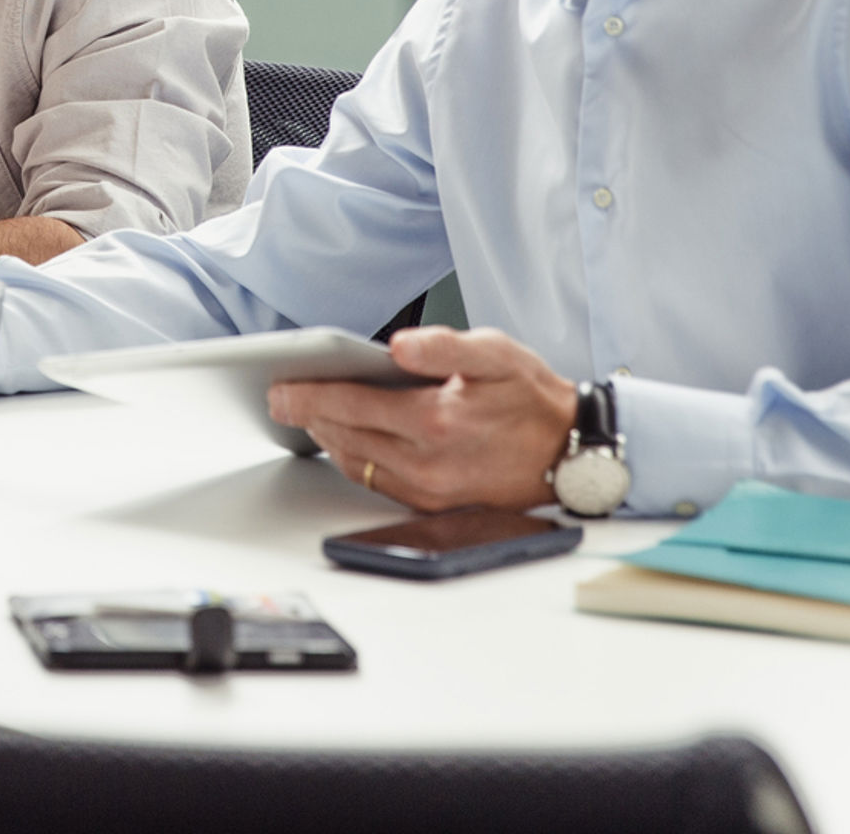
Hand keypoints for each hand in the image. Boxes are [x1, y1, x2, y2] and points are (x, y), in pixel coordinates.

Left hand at [266, 327, 581, 513]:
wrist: (569, 451)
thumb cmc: (531, 398)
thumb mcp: (497, 353)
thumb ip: (444, 346)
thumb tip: (399, 346)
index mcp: (435, 420)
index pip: (352, 405)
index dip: (310, 394)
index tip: (280, 386)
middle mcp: (427, 461)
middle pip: (346, 436)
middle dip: (308, 415)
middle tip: (281, 396)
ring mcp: (429, 488)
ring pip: (357, 463)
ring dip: (328, 438)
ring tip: (307, 414)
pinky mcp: (434, 504)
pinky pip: (378, 481)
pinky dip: (354, 460)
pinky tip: (344, 439)